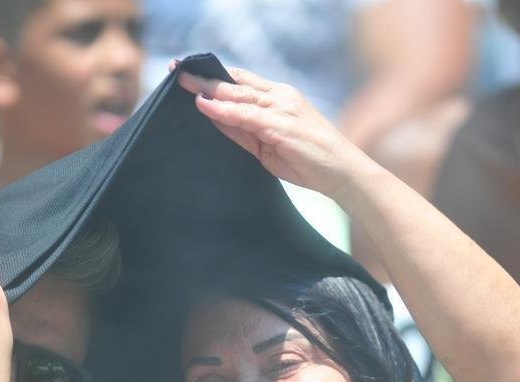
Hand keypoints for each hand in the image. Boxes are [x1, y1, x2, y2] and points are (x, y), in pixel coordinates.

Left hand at [174, 63, 370, 198]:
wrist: (343, 173)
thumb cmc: (310, 161)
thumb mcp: (268, 145)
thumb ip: (243, 130)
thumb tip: (215, 118)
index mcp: (280, 98)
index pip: (242, 81)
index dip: (216, 75)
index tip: (190, 71)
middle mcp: (281, 97)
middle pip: (236, 82)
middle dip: (205, 77)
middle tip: (176, 70)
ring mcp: (282, 109)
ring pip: (238, 94)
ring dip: (208, 88)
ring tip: (182, 83)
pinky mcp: (281, 125)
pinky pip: (245, 115)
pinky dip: (222, 109)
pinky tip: (203, 105)